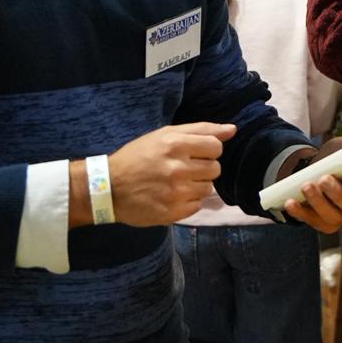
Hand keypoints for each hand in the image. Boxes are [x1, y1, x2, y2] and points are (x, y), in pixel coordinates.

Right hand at [105, 122, 235, 225]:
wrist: (109, 188)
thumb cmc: (138, 157)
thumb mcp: (165, 135)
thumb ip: (201, 130)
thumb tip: (232, 130)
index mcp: (175, 145)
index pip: (216, 147)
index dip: (208, 150)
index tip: (194, 153)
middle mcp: (177, 169)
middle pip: (215, 168)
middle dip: (203, 167)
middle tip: (183, 168)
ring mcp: (176, 193)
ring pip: (208, 188)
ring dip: (197, 185)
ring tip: (176, 182)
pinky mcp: (173, 213)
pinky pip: (197, 205)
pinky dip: (188, 201)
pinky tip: (172, 196)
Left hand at [277, 137, 341, 232]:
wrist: (311, 169)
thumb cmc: (332, 158)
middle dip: (338, 195)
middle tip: (324, 179)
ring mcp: (339, 216)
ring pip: (332, 217)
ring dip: (318, 202)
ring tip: (306, 186)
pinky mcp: (321, 222)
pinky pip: (312, 222)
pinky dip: (300, 213)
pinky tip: (290, 202)